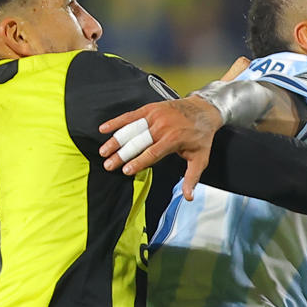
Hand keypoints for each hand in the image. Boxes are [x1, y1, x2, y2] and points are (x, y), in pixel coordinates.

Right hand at [98, 94, 224, 197]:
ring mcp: (155, 116)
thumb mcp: (200, 159)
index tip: (126, 171)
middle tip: (108, 165)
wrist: (204, 110)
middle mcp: (162, 127)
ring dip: (115, 140)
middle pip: (137, 142)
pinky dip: (117, 122)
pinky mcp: (150, 109)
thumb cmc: (200, 136)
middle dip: (121, 154)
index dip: (138, 162)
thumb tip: (188, 197)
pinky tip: (104, 129)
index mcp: (173, 140)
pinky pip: (131, 116)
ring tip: (103, 151)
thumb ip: (191, 178)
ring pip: (131, 129)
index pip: (152, 153)